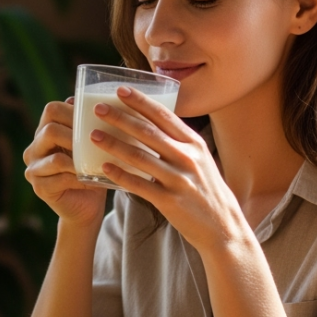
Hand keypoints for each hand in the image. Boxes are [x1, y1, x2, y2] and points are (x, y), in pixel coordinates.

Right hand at [23, 98, 107, 227]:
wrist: (87, 206)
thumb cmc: (93, 171)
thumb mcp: (93, 146)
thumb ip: (92, 125)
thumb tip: (105, 100)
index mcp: (44, 132)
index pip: (51, 110)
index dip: (73, 111)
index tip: (96, 117)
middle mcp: (34, 149)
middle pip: (50, 131)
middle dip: (77, 135)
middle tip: (98, 140)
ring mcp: (33, 169)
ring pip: (55, 158)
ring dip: (80, 160)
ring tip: (98, 161)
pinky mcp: (40, 188)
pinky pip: (61, 179)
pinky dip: (80, 179)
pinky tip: (93, 180)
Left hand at [90, 86, 246, 251]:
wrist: (222, 227)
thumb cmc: (206, 190)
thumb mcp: (200, 160)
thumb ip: (179, 143)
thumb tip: (152, 124)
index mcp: (194, 143)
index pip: (164, 116)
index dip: (141, 102)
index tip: (121, 90)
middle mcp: (187, 158)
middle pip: (148, 132)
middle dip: (120, 117)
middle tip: (98, 108)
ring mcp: (179, 179)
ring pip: (139, 157)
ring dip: (114, 144)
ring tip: (93, 135)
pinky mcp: (170, 201)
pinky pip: (139, 185)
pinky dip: (120, 175)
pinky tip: (104, 167)